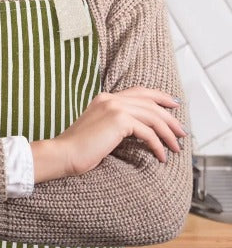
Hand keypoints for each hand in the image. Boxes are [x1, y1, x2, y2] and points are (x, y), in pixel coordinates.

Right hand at [32, 87, 185, 182]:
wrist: (64, 153)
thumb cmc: (79, 148)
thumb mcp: (100, 130)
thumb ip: (115, 123)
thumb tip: (139, 129)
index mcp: (104, 98)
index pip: (139, 92)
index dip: (160, 96)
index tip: (174, 104)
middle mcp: (110, 99)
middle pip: (150, 103)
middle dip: (170, 118)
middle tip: (182, 132)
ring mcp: (114, 107)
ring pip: (153, 117)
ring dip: (168, 133)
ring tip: (176, 146)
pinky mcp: (119, 120)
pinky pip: (148, 132)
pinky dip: (158, 145)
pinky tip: (161, 156)